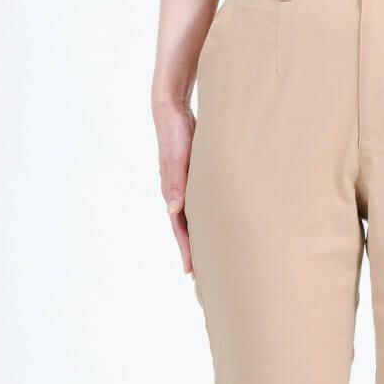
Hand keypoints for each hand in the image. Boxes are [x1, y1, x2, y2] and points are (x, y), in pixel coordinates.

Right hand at [155, 102, 195, 274]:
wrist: (171, 109)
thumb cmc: (175, 132)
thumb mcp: (176, 157)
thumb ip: (175, 183)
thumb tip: (173, 211)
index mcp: (172, 192)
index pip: (179, 228)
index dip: (186, 249)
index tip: (190, 270)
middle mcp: (176, 192)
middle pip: (184, 228)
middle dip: (192, 250)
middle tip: (202, 274)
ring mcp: (183, 185)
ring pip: (191, 217)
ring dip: (197, 236)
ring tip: (208, 254)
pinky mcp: (191, 176)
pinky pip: (197, 203)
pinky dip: (202, 218)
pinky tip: (211, 223)